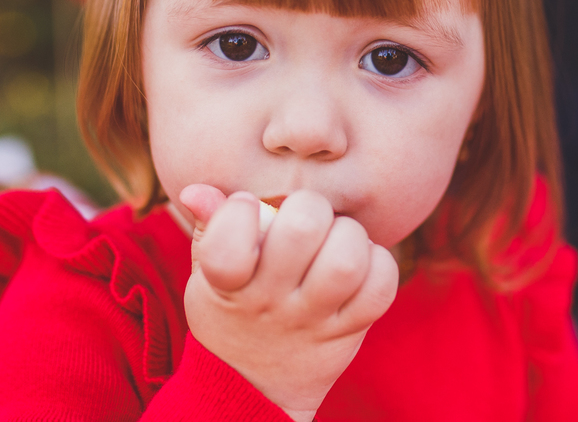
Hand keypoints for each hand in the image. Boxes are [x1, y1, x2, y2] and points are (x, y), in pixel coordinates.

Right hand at [178, 185, 398, 421]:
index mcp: (227, 285)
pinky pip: (380, 287)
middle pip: (303, 229)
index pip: (228, 241)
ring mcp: (313, 320)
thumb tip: (197, 191)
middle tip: (304, 219)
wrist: (254, 386)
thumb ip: (208, 227)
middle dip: (308, 207)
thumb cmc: (232, 310)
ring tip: (335, 240)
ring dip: (348, 235)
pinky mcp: (350, 329)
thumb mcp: (207, 275)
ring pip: (347, 259)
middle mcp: (270, 304)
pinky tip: (360, 263)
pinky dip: (378, 264)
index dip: (239, 208)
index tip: (246, 209)